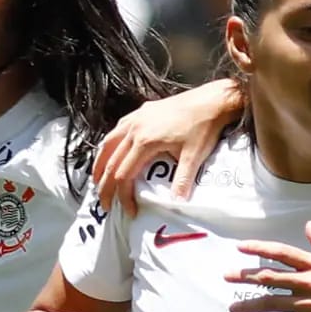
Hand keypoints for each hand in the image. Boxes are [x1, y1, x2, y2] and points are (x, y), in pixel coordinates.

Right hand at [92, 78, 241, 212]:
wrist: (212, 100)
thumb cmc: (203, 127)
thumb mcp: (194, 157)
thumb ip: (182, 181)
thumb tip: (176, 204)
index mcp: (144, 142)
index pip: (124, 175)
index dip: (123, 196)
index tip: (130, 212)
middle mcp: (134, 129)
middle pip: (110, 162)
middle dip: (105, 186)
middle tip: (105, 205)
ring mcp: (136, 118)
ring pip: (108, 144)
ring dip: (100, 164)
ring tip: (98, 181)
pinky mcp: (141, 112)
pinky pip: (117, 131)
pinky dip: (110, 146)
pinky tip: (112, 153)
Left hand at [230, 226, 310, 311]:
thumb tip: (309, 226)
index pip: (282, 253)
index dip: (259, 248)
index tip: (240, 247)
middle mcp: (309, 283)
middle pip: (269, 277)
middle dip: (245, 276)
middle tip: (227, 276)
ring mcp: (308, 305)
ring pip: (271, 303)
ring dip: (249, 306)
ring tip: (233, 309)